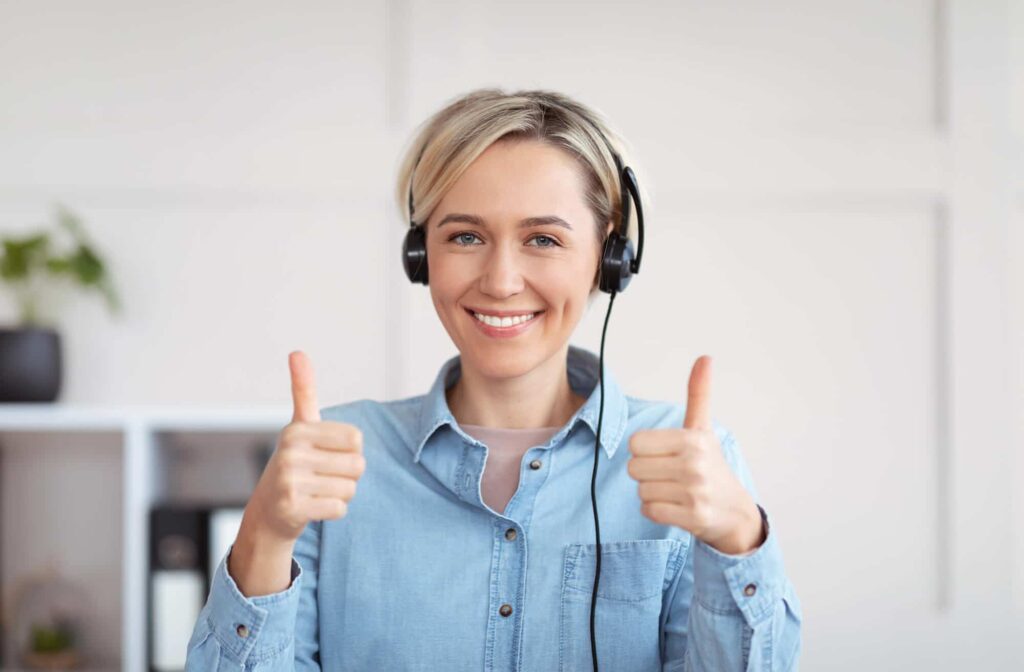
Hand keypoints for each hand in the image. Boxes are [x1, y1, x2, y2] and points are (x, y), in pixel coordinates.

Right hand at [239, 350, 366, 545]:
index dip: (349, 451)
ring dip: (340, 494)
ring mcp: (289, 481)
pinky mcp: (293, 508)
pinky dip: (333, 511)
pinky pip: (340, 508)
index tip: (327, 455)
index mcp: (297, 429)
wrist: (268, 512)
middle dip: (347, 475)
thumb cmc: (294, 464)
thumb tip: (297, 352)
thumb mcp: (299, 426)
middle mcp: (290, 452)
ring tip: (317, 492)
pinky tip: (313, 507)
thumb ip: (303, 391)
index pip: (356, 440)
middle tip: (322, 477)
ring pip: (350, 488)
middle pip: (357, 465)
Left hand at [627, 355, 764, 554]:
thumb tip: (705, 357)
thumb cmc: (712, 466)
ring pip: (641, 491)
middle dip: (647, 473)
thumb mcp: (703, 429)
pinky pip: (649, 511)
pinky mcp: (693, 517)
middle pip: (634, 468)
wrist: (735, 512)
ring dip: (652, 493)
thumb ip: (699, 394)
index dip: (645, 451)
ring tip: (676, 491)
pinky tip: (676, 507)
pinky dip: (657, 511)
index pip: (635, 444)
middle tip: (671, 475)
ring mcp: (695, 492)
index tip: (665, 455)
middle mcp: (695, 464)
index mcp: (692, 439)